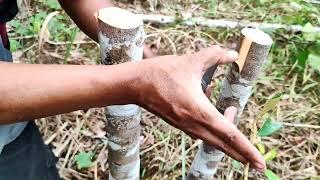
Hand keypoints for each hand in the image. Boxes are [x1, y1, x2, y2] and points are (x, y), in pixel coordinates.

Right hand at [134, 45, 264, 170]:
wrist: (136, 84)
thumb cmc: (161, 73)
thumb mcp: (191, 61)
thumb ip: (214, 56)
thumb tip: (232, 54)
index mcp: (200, 111)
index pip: (230, 134)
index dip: (247, 149)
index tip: (260, 163)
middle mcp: (194, 124)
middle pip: (223, 144)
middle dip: (242, 154)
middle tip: (257, 163)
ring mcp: (186, 127)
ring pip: (212, 140)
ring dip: (228, 141)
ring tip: (238, 128)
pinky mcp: (180, 125)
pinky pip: (202, 134)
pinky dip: (215, 133)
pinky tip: (218, 120)